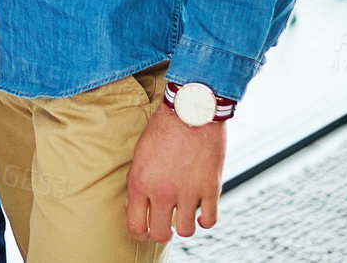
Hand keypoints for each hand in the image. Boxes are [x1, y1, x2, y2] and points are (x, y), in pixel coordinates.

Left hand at [126, 103, 225, 241]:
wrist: (190, 112)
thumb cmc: (162, 130)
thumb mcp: (139, 155)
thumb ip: (139, 182)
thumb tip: (138, 206)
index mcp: (140, 183)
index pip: (136, 225)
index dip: (139, 233)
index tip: (144, 232)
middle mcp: (163, 192)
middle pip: (161, 234)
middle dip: (161, 233)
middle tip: (165, 225)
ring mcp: (188, 193)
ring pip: (187, 231)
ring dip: (184, 227)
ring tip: (183, 215)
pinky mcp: (211, 189)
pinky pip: (209, 221)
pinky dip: (205, 221)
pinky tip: (200, 212)